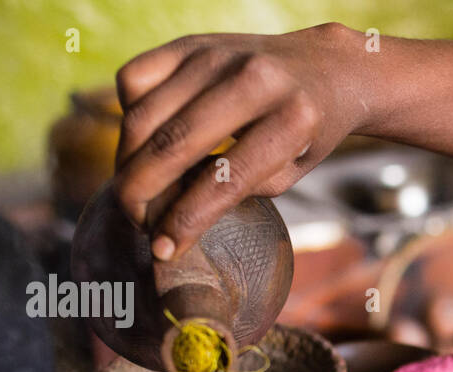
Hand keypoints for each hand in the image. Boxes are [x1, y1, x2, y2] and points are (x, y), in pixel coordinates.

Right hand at [113, 23, 360, 260]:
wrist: (324, 70)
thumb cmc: (305, 134)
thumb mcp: (288, 173)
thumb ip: (236, 191)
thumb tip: (170, 216)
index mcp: (292, 119)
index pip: (225, 181)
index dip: (187, 221)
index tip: (163, 249)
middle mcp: (252, 79)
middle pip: (172, 145)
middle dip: (141, 193)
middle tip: (138, 221)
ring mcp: (216, 54)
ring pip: (142, 114)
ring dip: (128, 161)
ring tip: (140, 189)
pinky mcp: (190, 42)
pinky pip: (134, 79)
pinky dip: (129, 115)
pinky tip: (148, 138)